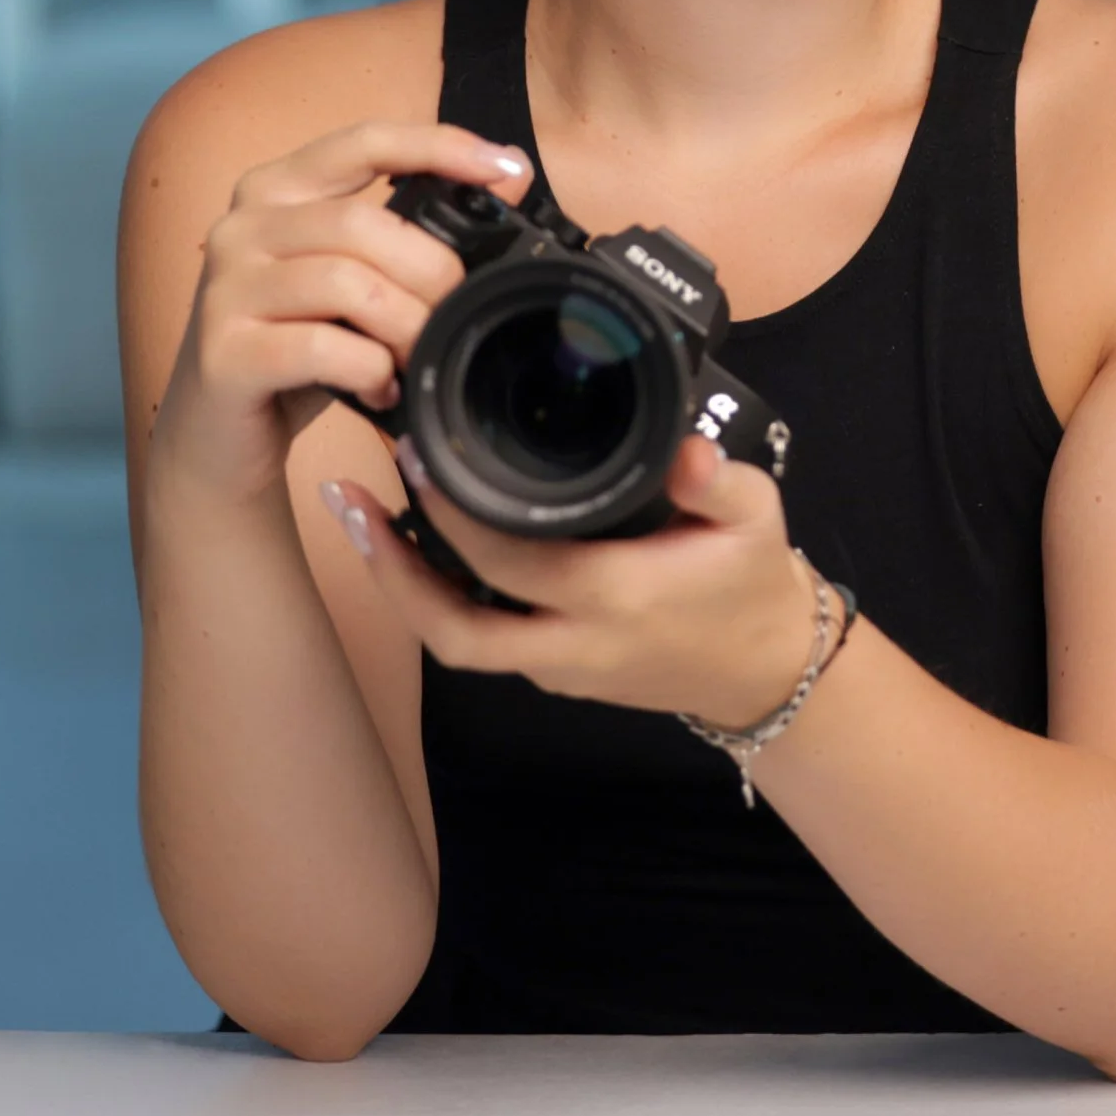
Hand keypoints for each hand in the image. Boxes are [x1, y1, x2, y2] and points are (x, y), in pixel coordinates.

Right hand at [149, 120, 533, 510]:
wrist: (218, 438)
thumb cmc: (298, 347)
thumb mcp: (353, 279)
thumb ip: (409, 231)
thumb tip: (508, 178)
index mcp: (277, 190)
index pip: (364, 142)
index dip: (439, 146)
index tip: (505, 168)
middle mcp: (242, 226)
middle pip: (364, 222)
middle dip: (432, 270)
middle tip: (457, 313)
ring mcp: (225, 289)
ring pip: (347, 283)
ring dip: (406, 326)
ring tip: (420, 357)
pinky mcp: (224, 353)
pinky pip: (323, 348)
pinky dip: (372, 372)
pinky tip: (382, 391)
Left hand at [319, 433, 817, 729]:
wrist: (764, 670)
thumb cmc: (752, 584)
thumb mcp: (755, 516)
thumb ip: (716, 478)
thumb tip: (686, 443)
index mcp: (615, 598)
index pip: (510, 563)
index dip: (453, 515)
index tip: (419, 454)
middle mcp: (574, 644)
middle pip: (453, 628)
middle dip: (392, 567)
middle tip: (350, 499)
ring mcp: (558, 668)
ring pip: (456, 643)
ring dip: (403, 587)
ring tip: (362, 518)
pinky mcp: (554, 673)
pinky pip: (481, 639)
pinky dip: (439, 596)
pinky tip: (417, 544)